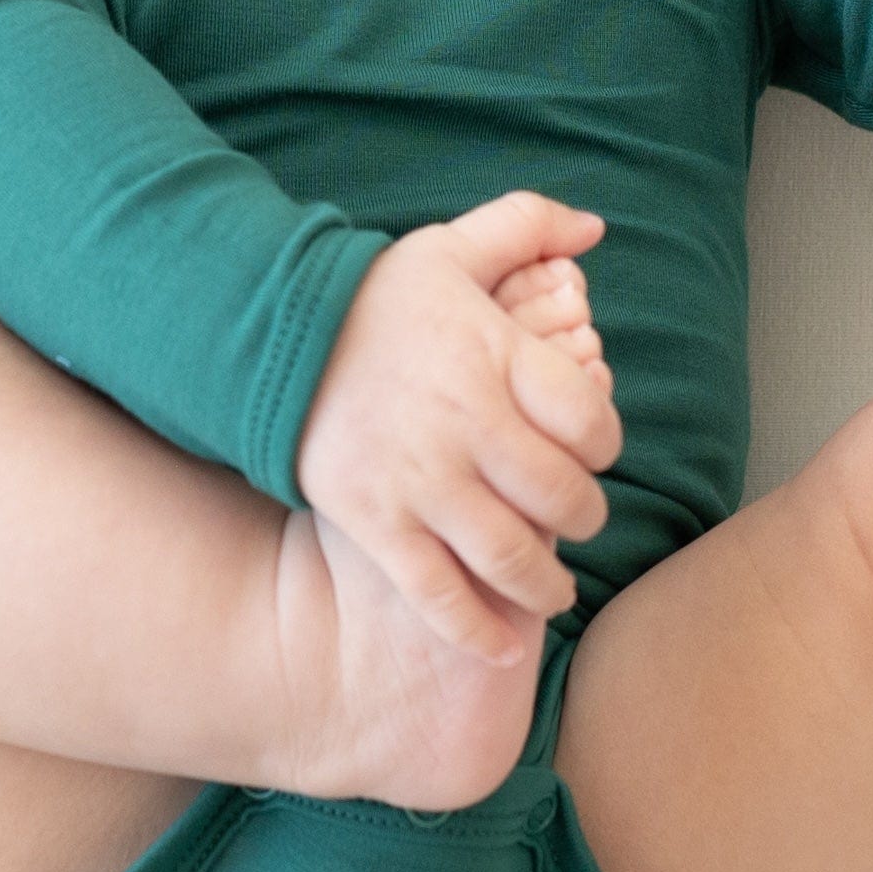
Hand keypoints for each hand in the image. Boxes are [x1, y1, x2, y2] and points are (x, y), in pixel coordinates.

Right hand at [292, 192, 623, 664]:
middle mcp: (465, 425)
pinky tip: (502, 647)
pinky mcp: (375, 523)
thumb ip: (527, 224)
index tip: (593, 448)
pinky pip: (437, 593)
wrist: (267, 339)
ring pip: (511, 557)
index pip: (590, 419)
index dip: (606, 440)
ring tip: (553, 589)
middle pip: (562, 497)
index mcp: (493, 357)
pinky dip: (477, 631)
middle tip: (576, 519)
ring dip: (546, 586)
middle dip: (583, 517)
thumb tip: (595, 227)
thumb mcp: (447, 245)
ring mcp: (419, 481)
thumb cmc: (370, 296)